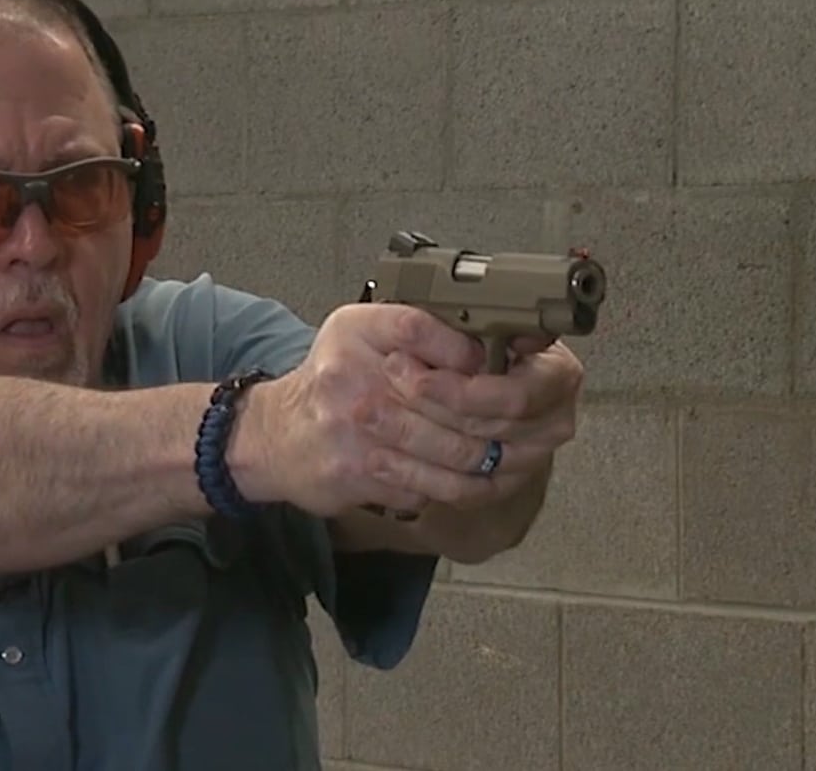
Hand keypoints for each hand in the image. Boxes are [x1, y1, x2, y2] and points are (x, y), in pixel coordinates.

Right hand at [233, 303, 581, 517]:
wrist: (275, 438)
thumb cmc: (330, 380)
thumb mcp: (361, 331)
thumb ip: (416, 327)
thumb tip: (487, 344)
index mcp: (359, 333)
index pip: (429, 330)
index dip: (476, 352)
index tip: (507, 364)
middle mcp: (355, 379)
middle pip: (460, 402)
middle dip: (505, 418)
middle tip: (540, 425)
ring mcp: (359, 431)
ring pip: (456, 452)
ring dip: (496, 460)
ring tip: (522, 457)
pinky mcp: (362, 475)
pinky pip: (433, 485)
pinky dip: (465, 487)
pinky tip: (485, 480)